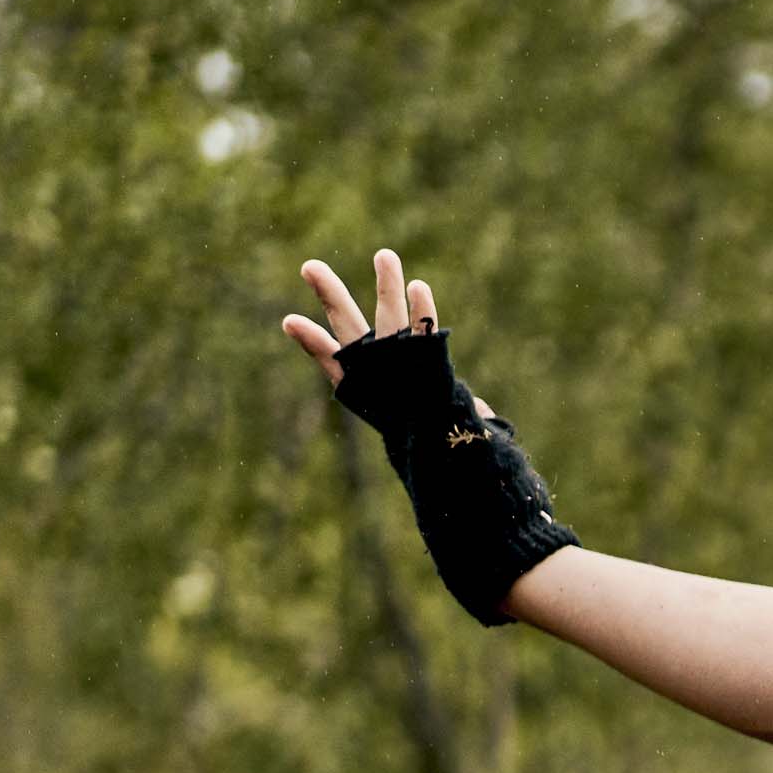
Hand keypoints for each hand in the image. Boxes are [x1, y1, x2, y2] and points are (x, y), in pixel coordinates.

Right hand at [282, 242, 575, 625]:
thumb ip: (460, 432)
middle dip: (332, 302)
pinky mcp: (435, 386)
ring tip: (385, 253)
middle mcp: (390, 399)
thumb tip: (483, 421)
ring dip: (386, 289)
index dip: (318, 349)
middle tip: (309, 264)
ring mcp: (409, 390)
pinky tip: (419, 284)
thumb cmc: (464, 500)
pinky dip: (423, 315)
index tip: (288, 321)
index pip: (344, 379)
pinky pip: (428, 345)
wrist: (477, 519)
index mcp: (385, 417)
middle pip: (354, 343)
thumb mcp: (452, 459)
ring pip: (390, 330)